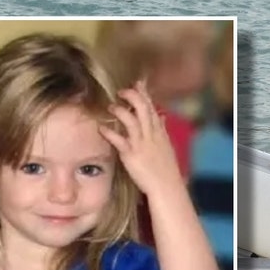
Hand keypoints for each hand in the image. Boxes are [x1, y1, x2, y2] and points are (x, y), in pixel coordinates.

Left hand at [99, 82, 182, 196]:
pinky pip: (119, 141)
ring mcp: (142, 144)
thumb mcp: (167, 146)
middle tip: (121, 91)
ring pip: (132, 120)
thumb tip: (161, 115)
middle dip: (132, 96)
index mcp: (160, 132)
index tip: (138, 82)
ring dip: (120, 111)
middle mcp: (151, 135)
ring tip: (110, 107)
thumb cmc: (166, 169)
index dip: (145, 94)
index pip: (152, 107)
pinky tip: (102, 128)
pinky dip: (110, 133)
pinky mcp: (132, 155)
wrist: (167, 187)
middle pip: (143, 108)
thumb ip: (161, 129)